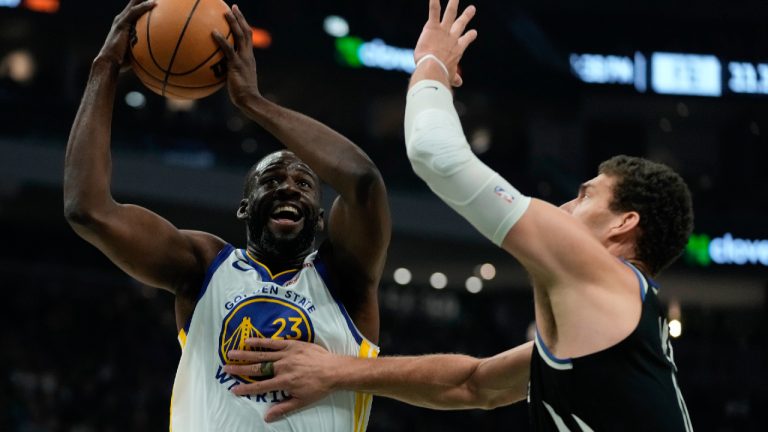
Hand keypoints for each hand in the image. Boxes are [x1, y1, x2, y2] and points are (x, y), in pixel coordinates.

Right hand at [97, 0, 155, 69]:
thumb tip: (161, 54)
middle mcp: (122, 19)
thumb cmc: (123, 62)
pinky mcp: (122, 24)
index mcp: (125, 24)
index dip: (144, 3)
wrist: (109, 62)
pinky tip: (154, 4)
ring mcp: (121, 20)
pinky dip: (144, 6)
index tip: (157, 2)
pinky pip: (134, 12)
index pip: (136, 10)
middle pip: (135, 3)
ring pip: (134, 3)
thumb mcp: (136, 52)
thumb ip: (145, 48)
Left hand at [213, 4, 261, 109]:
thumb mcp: (237, 80)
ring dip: (233, 22)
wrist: (250, 100)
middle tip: (233, 7)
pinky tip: (213, 32)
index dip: (243, 24)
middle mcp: (248, 55)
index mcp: (249, 57)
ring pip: (240, 36)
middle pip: (246, 32)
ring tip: (225, 12)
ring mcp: (243, 59)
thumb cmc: (242, 95)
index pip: (248, 37)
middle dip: (240, 18)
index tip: (237, 14)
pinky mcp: (236, 65)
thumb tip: (217, 70)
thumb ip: (230, 72)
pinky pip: (228, 49)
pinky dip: (221, 39)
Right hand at [223, 338, 339, 421]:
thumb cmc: (318, 387)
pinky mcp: (292, 344)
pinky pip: (273, 342)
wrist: (333, 370)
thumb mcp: (302, 402)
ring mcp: (286, 354)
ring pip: (262, 354)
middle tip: (226, 368)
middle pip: (257, 368)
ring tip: (231, 353)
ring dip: (245, 354)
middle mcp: (282, 368)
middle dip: (240, 369)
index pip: (260, 386)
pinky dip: (261, 341)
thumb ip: (283, 408)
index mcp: (283, 382)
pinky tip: (249, 340)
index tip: (233, 390)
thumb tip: (266, 417)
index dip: (245, 389)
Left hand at [414, 0, 477, 86]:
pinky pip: (434, 12)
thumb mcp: (449, 75)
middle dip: (466, 16)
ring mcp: (443, 31)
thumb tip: (458, 83)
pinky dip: (434, 3)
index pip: (465, 40)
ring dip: (453, 3)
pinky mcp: (432, 27)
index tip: (474, 32)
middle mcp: (452, 38)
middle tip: (472, 8)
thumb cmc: (441, 74)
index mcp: (457, 49)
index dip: (469, 36)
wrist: (433, 68)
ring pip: (450, 13)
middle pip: (461, 24)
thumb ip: (454, 77)